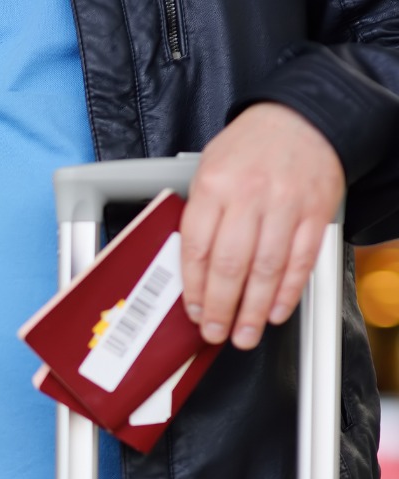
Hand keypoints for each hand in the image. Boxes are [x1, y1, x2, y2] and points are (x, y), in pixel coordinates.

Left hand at [180, 102, 344, 349]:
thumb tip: (190, 271)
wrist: (302, 116)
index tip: (193, 312)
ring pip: (266, 268)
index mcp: (214, 186)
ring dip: (254, 309)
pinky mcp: (316, 211)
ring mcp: (285, 204)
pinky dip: (288, 291)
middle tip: (215, 333)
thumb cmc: (248, 149)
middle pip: (230, 265)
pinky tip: (276, 311)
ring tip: (245, 334)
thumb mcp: (208, 170)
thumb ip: (200, 216)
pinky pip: (301, 259)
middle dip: (221, 308)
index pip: (197, 248)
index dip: (194, 288)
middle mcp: (249, 195)